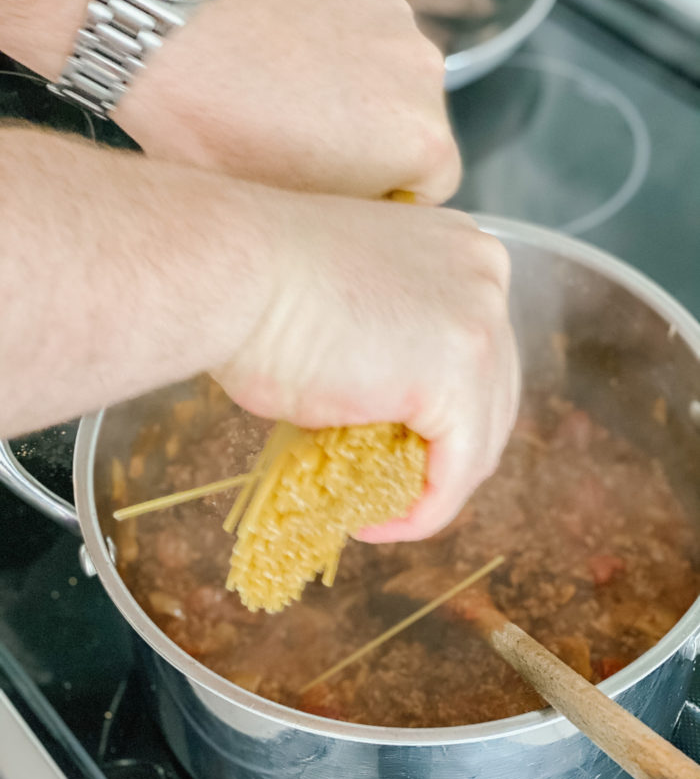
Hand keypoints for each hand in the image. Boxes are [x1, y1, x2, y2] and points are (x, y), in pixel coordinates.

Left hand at [113, 0, 460, 200]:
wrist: (152, 18)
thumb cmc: (205, 116)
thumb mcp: (278, 205)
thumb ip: (341, 218)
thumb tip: (353, 225)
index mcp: (415, 142)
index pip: (432, 190)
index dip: (386, 201)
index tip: (348, 199)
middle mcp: (418, 72)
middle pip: (413, 129)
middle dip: (370, 146)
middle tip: (306, 153)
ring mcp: (389, 16)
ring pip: (387, 78)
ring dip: (352, 94)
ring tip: (284, 100)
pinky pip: (359, 29)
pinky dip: (331, 46)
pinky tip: (279, 57)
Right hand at [214, 195, 518, 541]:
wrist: (229, 273)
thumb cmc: (259, 290)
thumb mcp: (351, 318)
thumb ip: (391, 355)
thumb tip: (386, 420)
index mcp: (461, 252)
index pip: (475, 356)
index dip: (438, 419)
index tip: (391, 457)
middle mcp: (486, 276)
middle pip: (489, 396)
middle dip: (442, 457)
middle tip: (388, 493)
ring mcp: (481, 320)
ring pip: (480, 438)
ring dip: (429, 488)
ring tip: (376, 513)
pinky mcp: (459, 371)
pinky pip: (457, 470)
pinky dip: (424, 510)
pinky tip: (374, 525)